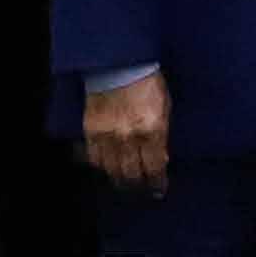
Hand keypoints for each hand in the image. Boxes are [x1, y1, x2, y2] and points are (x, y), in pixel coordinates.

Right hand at [80, 70, 170, 194]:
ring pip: (111, 169)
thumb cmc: (148, 84)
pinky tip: (106, 168)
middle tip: (142, 191)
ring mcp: (107, 136)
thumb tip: (160, 158)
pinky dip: (100, 166)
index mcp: (152, 130)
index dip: (157, 182)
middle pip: (132, 173)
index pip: (155, 167)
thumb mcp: (164, 108)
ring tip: (124, 184)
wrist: (119, 66)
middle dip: (138, 186)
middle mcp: (129, 137)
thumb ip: (161, 134)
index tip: (159, 190)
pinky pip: (93, 157)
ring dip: (119, 179)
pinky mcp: (91, 131)